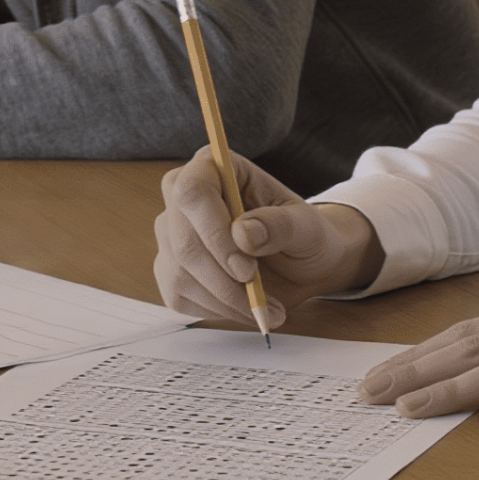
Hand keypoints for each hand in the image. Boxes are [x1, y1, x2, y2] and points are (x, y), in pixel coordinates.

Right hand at [154, 152, 380, 330]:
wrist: (301, 264)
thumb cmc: (304, 235)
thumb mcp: (307, 227)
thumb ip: (280, 225)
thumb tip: (243, 233)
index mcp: (215, 168)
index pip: (193, 191)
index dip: (215, 232)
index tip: (246, 268)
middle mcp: (184, 197)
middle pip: (182, 239)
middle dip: (223, 278)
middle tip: (260, 295)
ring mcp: (173, 234)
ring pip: (178, 273)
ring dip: (224, 300)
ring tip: (265, 307)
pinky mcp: (170, 269)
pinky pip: (179, 297)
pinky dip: (216, 311)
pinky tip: (243, 308)